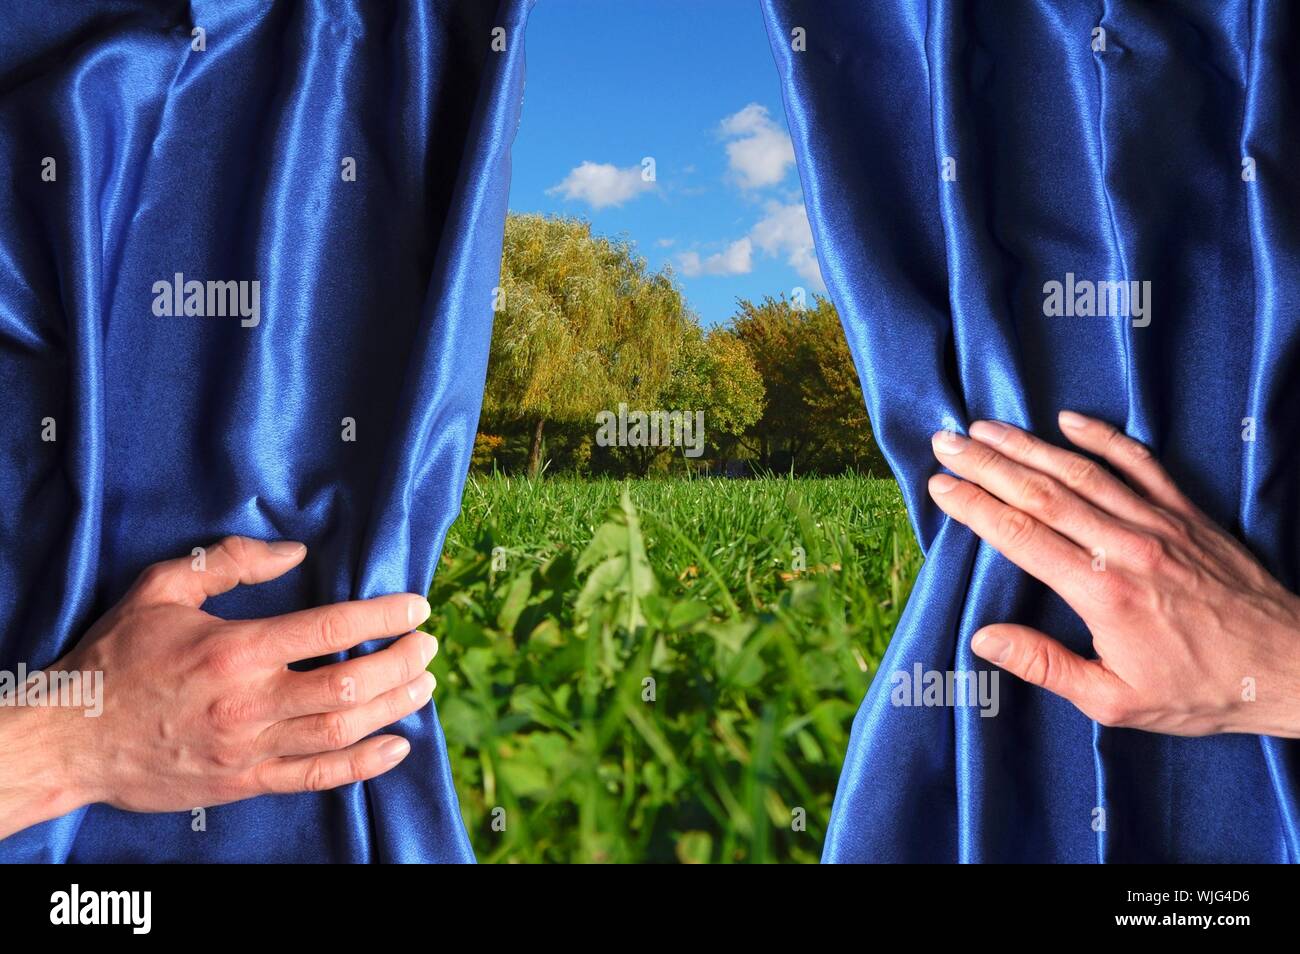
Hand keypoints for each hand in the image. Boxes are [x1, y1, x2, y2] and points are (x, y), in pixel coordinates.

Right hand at [0, 536, 437, 838]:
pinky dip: (364, 765)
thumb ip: (230, 563)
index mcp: (235, 649)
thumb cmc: (117, 657)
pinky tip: (397, 746)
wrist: (72, 739)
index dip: (384, 616)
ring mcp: (250, 748)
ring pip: (343, 731)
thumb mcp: (161, 589)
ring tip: (424, 685)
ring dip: (394, 707)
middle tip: (428, 646)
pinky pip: (318, 777)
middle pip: (350, 683)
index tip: (417, 608)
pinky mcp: (246, 782)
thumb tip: (294, 551)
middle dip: (402, 663)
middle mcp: (250, 702)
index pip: (330, 627)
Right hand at [927, 410, 1299, 737]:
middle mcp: (1127, 547)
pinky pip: (1140, 463)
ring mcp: (1159, 524)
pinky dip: (1103, 438)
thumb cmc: (1200, 691)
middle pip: (1042, 493)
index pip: (1021, 537)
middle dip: (987, 464)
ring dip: (1028, 445)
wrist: (1287, 667)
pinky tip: (1070, 419)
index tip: (940, 485)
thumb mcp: (1115, 701)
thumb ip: (1046, 665)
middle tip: (946, 442)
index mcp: (1102, 593)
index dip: (975, 507)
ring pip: (1082, 471)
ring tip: (985, 427)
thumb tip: (984, 638)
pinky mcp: (1187, 513)